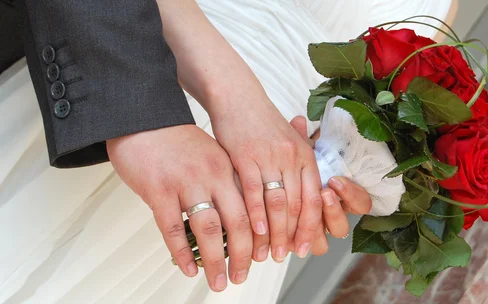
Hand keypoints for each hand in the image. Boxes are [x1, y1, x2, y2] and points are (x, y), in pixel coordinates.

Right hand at [106, 125, 252, 291]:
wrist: (142, 117)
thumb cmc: (177, 141)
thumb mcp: (211, 155)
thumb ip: (226, 181)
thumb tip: (240, 217)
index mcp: (228, 168)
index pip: (254, 207)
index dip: (262, 235)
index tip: (264, 256)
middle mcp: (212, 175)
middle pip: (238, 222)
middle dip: (245, 255)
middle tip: (244, 276)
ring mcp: (185, 183)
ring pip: (208, 230)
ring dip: (216, 261)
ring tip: (220, 282)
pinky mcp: (158, 190)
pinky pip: (172, 229)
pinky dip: (183, 253)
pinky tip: (189, 269)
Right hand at [156, 2, 322, 261]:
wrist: (237, 97)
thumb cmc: (261, 125)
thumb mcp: (287, 144)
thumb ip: (296, 173)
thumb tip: (298, 209)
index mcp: (305, 156)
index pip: (312, 199)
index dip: (310, 227)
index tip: (303, 248)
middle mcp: (292, 156)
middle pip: (296, 206)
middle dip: (290, 236)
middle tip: (283, 257)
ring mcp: (270, 156)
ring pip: (276, 203)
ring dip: (273, 232)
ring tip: (265, 253)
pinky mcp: (246, 155)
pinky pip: (253, 191)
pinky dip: (254, 214)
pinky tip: (253, 231)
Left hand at [288, 117, 371, 254]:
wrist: (264, 179)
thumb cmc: (284, 167)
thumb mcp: (293, 152)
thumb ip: (299, 139)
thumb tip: (298, 120)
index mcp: (338, 199)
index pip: (360, 204)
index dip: (350, 196)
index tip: (334, 181)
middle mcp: (327, 220)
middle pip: (341, 228)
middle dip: (334, 213)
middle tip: (323, 196)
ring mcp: (310, 235)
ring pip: (322, 244)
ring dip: (314, 229)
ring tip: (297, 221)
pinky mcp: (292, 244)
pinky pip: (296, 249)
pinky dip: (291, 240)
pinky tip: (282, 230)